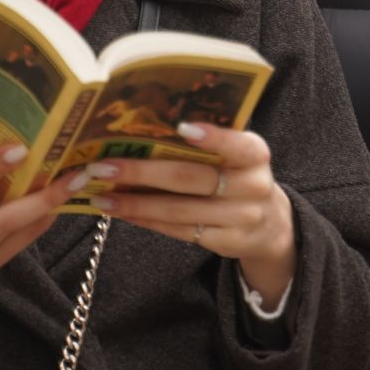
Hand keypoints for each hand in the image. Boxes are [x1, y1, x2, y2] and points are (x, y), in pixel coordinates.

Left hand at [87, 123, 295, 308]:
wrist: (268, 222)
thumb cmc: (238, 175)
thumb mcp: (237, 154)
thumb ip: (208, 142)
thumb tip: (147, 126)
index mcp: (255, 154)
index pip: (237, 144)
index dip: (212, 137)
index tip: (180, 127)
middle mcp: (253, 186)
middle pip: (193, 178)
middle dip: (143, 172)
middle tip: (104, 166)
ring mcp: (241, 218)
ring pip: (180, 210)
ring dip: (136, 203)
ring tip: (102, 195)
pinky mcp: (225, 242)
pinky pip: (180, 231)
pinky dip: (148, 221)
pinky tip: (123, 212)